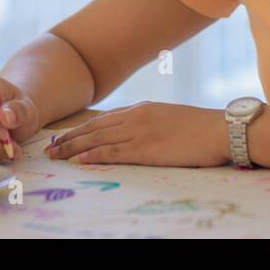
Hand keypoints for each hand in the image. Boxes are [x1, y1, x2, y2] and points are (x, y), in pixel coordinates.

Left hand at [44, 102, 230, 167]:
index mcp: (142, 109)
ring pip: (96, 139)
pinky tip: (78, 161)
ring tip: (55, 155)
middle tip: (50, 148)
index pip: (103, 119)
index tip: (65, 136)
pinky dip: (92, 156)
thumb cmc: (202, 128)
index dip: (82, 128)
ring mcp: (138, 132)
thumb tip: (140, 134)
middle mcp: (135, 117)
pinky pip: (111, 152)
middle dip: (69, 138)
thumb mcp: (171, 119)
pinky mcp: (144, 149)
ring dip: (72, 148)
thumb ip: (152, 124)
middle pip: (93, 128)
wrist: (219, 129)